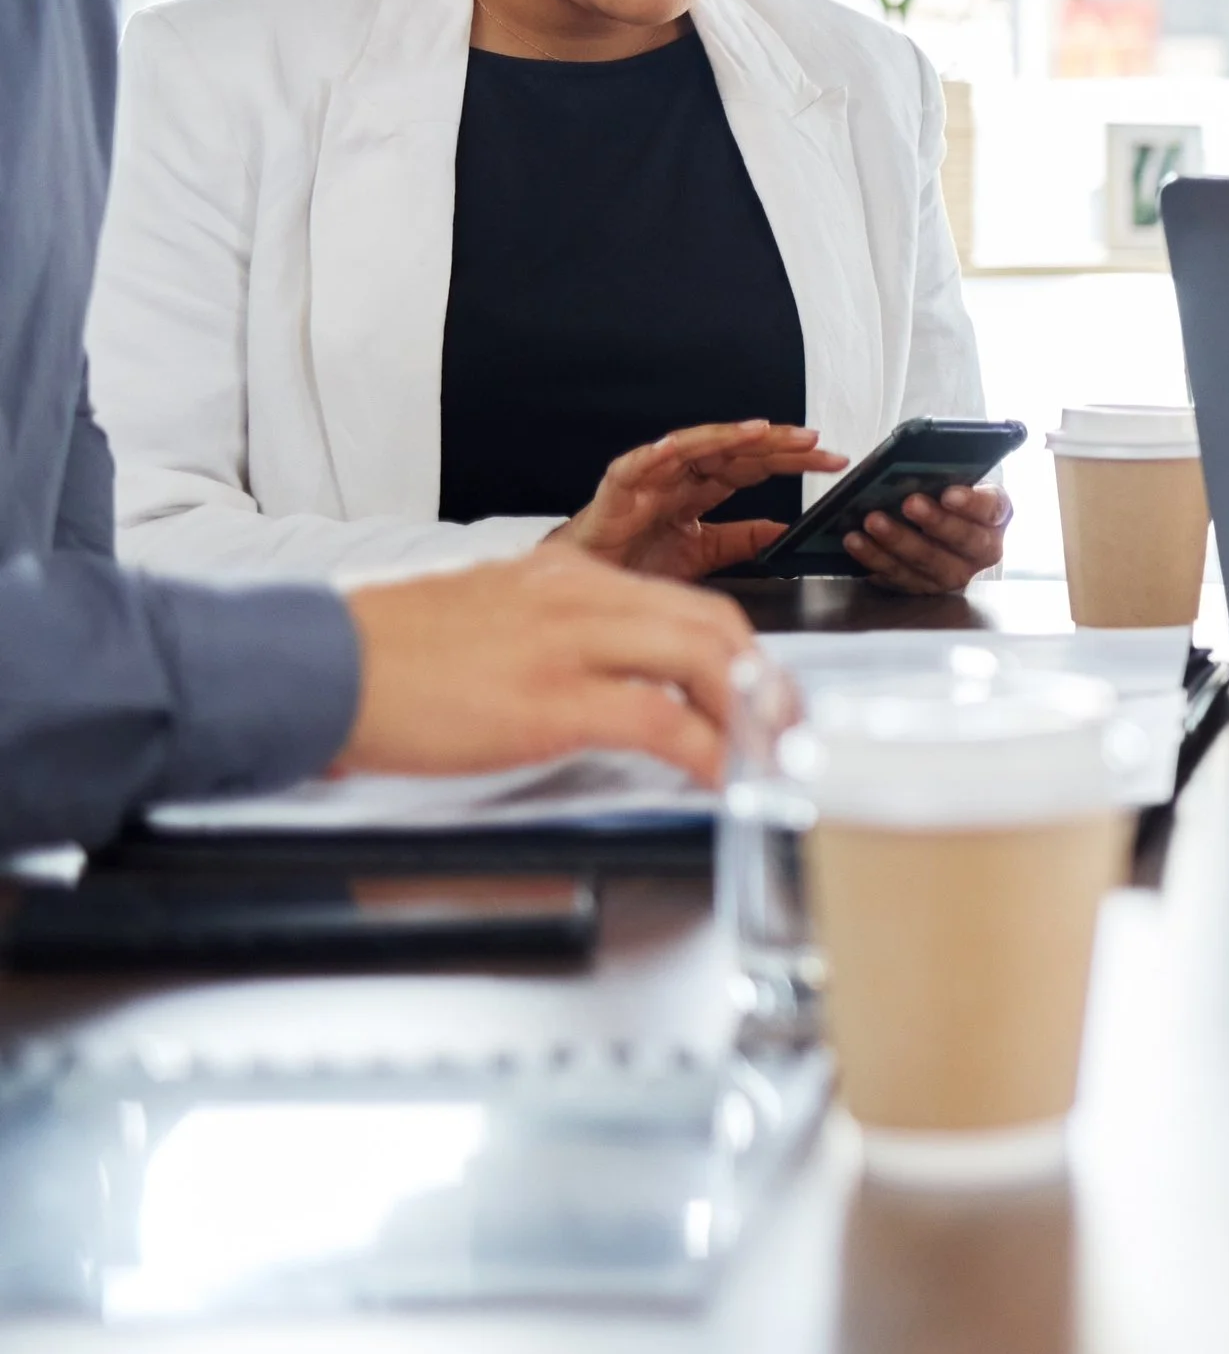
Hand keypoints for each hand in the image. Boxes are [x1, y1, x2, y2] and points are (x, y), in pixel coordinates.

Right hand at [340, 546, 755, 786]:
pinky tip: (721, 778)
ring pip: (706, 659)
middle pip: (714, 624)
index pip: (686, 601)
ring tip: (768, 756)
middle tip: (785, 729)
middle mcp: (581, 594)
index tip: (758, 694)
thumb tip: (598, 675)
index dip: (738, 652)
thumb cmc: (388, 652)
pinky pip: (661, 721)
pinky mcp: (551, 701)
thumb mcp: (489, 616)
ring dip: (753, 713)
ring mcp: (570, 644)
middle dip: (766, 681)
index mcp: (568, 574)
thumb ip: (551, 633)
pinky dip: (708, 751)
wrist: (317, 661)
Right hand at [553, 421, 846, 580]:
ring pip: (696, 446)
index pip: (755, 465)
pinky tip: (684, 444)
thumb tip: (788, 531)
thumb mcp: (705, 553)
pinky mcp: (619, 486)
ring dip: (731, 437)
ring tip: (765, 433)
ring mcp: (651, 477)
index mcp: (700, 489)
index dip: (793, 460)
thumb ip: (744, 540)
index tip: (832, 460)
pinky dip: (663, 451)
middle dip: (777, 445)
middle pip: (735, 450)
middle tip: (816, 444)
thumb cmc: (636, 563)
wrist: (588, 584)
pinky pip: (642, 463)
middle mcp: (680, 476)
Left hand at [843, 485, 1013, 594]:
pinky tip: (857, 543)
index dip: (971, 503)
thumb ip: (946, 474)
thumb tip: (915, 467)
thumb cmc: (949, 494)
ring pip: (926, 563)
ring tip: (871, 522)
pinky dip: (875, 560)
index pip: (990, 509)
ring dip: (896, 542)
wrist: (945, 524)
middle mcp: (981, 550)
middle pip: (962, 541)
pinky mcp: (924, 587)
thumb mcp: (956, 479)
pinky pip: (898, 578)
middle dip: (933, 522)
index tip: (949, 493)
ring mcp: (953, 574)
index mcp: (995, 515)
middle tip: (909, 503)